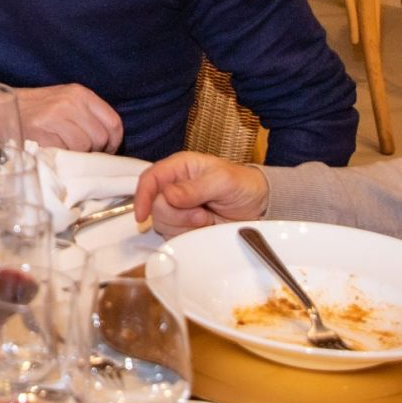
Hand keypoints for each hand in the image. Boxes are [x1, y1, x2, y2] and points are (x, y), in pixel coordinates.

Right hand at [16, 83, 123, 151]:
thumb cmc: (35, 109)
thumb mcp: (64, 102)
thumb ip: (86, 116)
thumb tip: (108, 144)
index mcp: (80, 93)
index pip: (113, 122)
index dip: (113, 142)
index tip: (105, 151)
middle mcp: (70, 102)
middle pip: (100, 137)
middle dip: (94, 151)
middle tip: (80, 152)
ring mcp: (55, 116)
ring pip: (84, 146)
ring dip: (76, 154)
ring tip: (62, 149)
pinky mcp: (42, 131)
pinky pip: (65, 152)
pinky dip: (60, 155)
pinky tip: (50, 149)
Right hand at [133, 151, 268, 232]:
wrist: (259, 206)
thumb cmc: (243, 185)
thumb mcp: (223, 181)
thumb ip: (196, 188)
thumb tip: (169, 195)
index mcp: (179, 167)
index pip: (150, 178)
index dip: (142, 196)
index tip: (143, 214)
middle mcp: (174, 186)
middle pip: (154, 205)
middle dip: (177, 214)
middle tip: (202, 214)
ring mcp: (178, 208)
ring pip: (162, 223)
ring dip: (185, 225)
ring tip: (206, 219)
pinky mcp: (183, 225)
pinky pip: (173, 235)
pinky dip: (187, 235)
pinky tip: (204, 228)